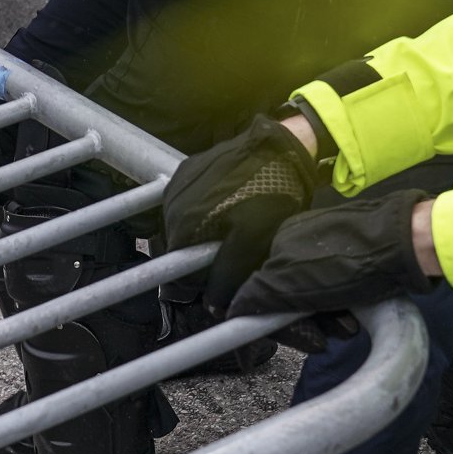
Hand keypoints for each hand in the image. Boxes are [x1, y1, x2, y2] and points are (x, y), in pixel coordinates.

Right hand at [161, 112, 318, 305]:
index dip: (199, 278)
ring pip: (182, 222)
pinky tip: (227, 207)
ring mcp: (178, 180)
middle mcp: (172, 200)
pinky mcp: (189, 166)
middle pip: (178, 243)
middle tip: (229, 250)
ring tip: (230, 227)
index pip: (176, 267)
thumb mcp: (252, 242)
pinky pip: (188, 200)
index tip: (219, 276)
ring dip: (201, 230)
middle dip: (198, 252)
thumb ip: (227, 275)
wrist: (280, 147)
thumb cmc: (269, 196)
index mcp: (182, 222)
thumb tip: (211, 305)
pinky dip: (203, 209)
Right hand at [226, 188, 435, 318]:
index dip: (266, 318)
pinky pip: (339, 291)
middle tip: (320, 340)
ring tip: (346, 328)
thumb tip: (233, 309)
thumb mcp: (293, 283)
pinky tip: (354, 318)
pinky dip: (342, 310)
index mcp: (282, 240)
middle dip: (303, 322)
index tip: (272, 339)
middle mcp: (303, 241)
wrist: (407, 246)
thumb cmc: (350, 263)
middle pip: (289, 294)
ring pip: (316, 297)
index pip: (261, 287)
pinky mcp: (359, 256)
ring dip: (326, 320)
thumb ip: (258, 296)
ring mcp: (332, 247)